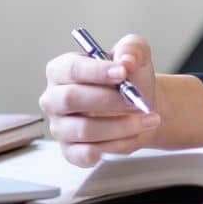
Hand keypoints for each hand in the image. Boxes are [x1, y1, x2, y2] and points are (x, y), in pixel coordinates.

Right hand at [38, 34, 162, 166]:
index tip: (123, 73)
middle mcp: (54, 98)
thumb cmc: (130, 77)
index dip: (96, 71)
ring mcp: (60, 127)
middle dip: (108, 100)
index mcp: (62, 70)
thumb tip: (126, 61)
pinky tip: (131, 137)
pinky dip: (114, 146)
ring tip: (148, 119)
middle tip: (136, 100)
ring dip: (121, 126)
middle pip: (70, 99)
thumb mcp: (136, 52)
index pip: (71, 68)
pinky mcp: (70, 151)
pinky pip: (86, 154)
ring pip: (84, 129)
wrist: (140, 106)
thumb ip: (131, 48)